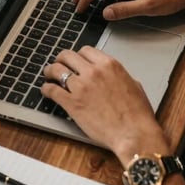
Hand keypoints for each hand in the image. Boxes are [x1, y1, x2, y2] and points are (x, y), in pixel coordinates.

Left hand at [42, 47, 168, 159]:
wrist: (134, 135)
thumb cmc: (138, 115)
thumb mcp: (134, 86)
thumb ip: (120, 76)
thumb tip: (115, 77)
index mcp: (109, 65)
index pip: (85, 50)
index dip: (77, 55)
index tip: (75, 60)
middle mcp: (93, 72)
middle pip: (67, 55)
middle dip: (61, 59)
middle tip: (58, 64)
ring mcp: (81, 86)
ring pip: (56, 70)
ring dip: (50, 71)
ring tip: (48, 75)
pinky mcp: (72, 103)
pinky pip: (52, 90)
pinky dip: (46, 89)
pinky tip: (46, 91)